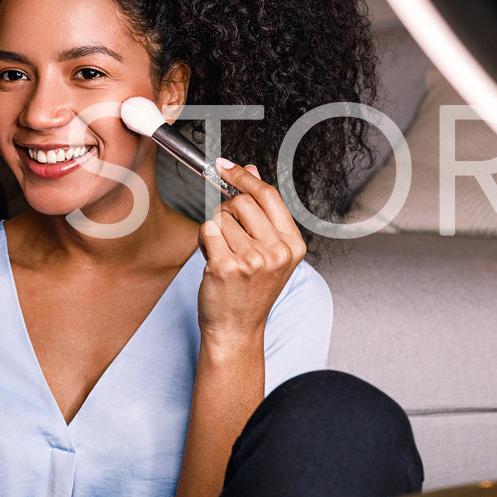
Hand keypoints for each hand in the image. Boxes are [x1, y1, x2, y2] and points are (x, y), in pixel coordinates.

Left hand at [196, 160, 306, 352]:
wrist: (236, 330)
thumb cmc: (249, 291)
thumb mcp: (267, 251)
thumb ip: (262, 211)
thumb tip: (251, 169)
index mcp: (292, 245)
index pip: (268, 195)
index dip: (244, 177)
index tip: (226, 166)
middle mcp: (277, 252)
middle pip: (241, 202)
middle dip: (227, 213)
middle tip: (228, 238)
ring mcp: (253, 260)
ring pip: (221, 217)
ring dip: (215, 231)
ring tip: (223, 255)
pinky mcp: (227, 267)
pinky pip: (207, 230)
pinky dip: (204, 241)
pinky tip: (212, 260)